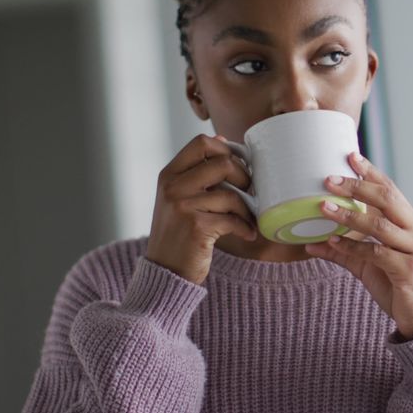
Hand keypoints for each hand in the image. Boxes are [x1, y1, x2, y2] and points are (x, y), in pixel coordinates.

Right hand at [146, 134, 256, 284]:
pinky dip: (245, 227)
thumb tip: (222, 140)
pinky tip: (246, 234)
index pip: (202, 143)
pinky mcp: (196, 227)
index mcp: (169, 174)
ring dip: (247, 209)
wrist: (165, 272)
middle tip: (248, 192)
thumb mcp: (178, 197)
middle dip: (243, 177)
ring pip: (231, 194)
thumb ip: (196, 171)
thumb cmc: (178, 233)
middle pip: (223, 163)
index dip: (227, 150)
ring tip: (248, 219)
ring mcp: (182, 206)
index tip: (239, 164)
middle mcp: (172, 187)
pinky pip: (233, 219)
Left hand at [305, 152, 412, 340]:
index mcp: (410, 222)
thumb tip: (310, 245)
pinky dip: (354, 246)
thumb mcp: (368, 264)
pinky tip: (334, 241)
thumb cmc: (398, 284)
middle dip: (357, 186)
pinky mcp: (408, 271)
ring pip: (380, 225)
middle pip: (387, 199)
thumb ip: (344, 251)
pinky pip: (377, 253)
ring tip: (323, 207)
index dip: (370, 172)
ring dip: (349, 215)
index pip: (390, 189)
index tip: (350, 155)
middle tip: (329, 179)